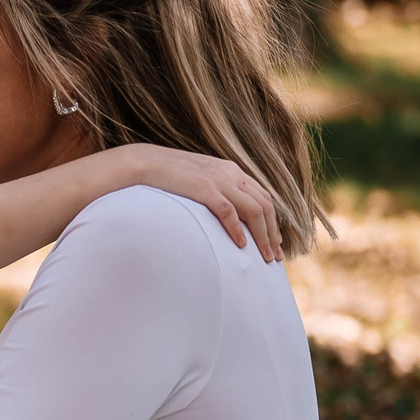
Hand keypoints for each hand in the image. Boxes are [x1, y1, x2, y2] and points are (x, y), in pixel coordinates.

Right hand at [114, 145, 284, 262]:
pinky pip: (229, 212)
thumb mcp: (198, 179)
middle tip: (275, 256)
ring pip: (254, 210)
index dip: (272, 222)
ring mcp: (219, 180)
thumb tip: (224, 213)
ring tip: (264, 257)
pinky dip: (238, 230)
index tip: (274, 243)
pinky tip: (241, 246)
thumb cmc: (167, 176)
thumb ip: (215, 190)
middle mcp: (231, 173)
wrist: (144, 162)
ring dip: (262, 236)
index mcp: (231, 170)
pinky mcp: (204, 188)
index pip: (263, 197)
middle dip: (273, 233)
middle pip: (265, 205)